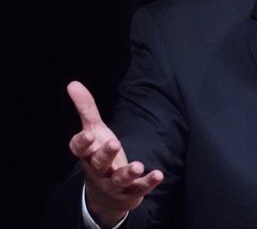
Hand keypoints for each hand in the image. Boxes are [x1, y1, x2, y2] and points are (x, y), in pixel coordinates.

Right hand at [67, 81, 163, 227]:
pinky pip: (139, 188)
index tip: (88, 135)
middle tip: (114, 143)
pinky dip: (148, 182)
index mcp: (88, 155)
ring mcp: (114, 184)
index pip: (79, 150)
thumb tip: (73, 83)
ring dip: (128, 173)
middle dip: (106, 154)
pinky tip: (158, 174)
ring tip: (138, 166)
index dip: (82, 143)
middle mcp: (98, 170)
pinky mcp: (130, 192)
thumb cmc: (99, 156)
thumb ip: (86, 109)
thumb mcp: (94, 131)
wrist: (105, 197)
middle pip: (99, 163)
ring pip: (118, 179)